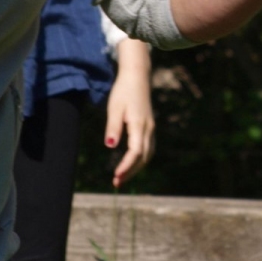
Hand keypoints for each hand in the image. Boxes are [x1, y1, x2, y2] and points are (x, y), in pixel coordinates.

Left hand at [104, 39, 155, 187]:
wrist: (137, 77)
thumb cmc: (123, 91)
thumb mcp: (114, 108)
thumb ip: (113, 127)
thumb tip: (110, 146)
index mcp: (139, 125)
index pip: (135, 152)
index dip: (126, 166)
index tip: (115, 176)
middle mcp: (148, 129)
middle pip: (143, 157)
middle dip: (131, 172)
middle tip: (116, 182)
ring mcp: (151, 128)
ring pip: (148, 154)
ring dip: (136, 167)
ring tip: (122, 176)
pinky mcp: (149, 127)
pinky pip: (148, 148)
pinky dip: (140, 159)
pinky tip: (130, 163)